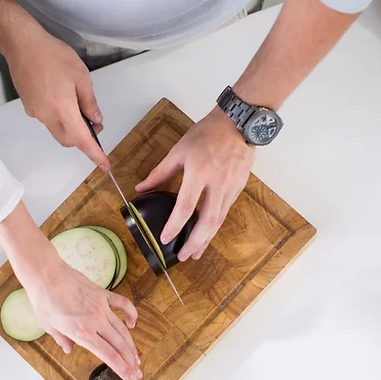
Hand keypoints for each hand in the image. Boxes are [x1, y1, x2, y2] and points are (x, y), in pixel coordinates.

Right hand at [5, 30, 109, 169]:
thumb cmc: (51, 55)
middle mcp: (47, 116)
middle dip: (82, 137)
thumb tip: (95, 119)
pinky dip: (59, 116)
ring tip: (76, 104)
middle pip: (68, 140)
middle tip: (94, 121)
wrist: (22, 45)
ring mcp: (36, 113)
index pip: (82, 140)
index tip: (104, 164)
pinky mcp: (29, 108)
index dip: (95, 154)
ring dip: (70, 126)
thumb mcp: (80, 75)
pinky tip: (60, 96)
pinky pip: (48, 120)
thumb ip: (89, 101)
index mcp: (63, 108)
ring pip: (58, 131)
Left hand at [23, 257, 141, 379]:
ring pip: (122, 330)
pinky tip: (132, 323)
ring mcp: (101, 307)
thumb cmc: (44, 300)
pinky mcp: (103, 295)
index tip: (130, 377)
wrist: (47, 274)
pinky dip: (131, 314)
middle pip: (119, 345)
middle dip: (130, 361)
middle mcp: (95, 322)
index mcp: (82, 333)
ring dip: (131, 344)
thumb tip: (69, 349)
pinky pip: (122, 305)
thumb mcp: (49, 326)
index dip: (122, 368)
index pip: (108, 355)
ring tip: (136, 356)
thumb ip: (62, 340)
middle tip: (137, 372)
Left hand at [136, 107, 253, 259]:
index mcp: (198, 172)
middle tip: (183, 257)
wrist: (239, 123)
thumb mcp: (179, 150)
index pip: (185, 206)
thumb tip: (141, 188)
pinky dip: (214, 227)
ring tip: (195, 254)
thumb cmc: (207, 134)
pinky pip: (225, 212)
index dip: (174, 226)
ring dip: (206, 240)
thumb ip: (160, 173)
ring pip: (218, 221)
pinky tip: (206, 235)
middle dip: (195, 243)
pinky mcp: (238, 188)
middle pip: (207, 222)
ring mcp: (230, 187)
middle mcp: (216, 183)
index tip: (165, 238)